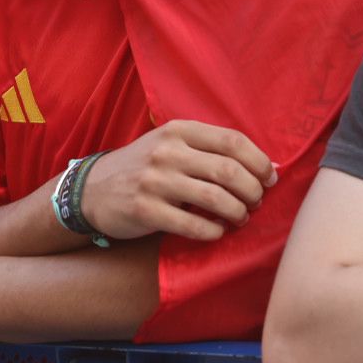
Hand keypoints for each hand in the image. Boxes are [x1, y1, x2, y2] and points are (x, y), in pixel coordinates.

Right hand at [82, 120, 276, 241]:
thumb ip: (209, 150)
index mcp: (178, 131)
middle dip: (252, 191)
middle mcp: (167, 152)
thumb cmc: (144, 167)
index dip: (259, 162)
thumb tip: (267, 167)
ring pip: (216, 198)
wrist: (92, 190)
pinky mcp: (146, 210)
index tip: (270, 179)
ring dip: (238, 213)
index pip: (233, 141)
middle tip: (256, 202)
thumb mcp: (170, 145)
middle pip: (229, 171)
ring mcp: (155, 181)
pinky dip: (214, 231)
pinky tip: (217, 231)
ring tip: (241, 218)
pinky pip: (194, 225)